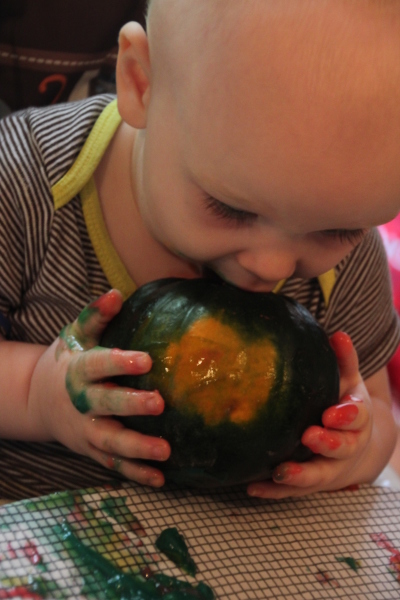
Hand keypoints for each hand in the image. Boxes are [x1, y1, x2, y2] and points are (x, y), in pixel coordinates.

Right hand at [29, 290, 170, 486]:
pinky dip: (135, 474)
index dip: (121, 362)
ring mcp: (86, 430)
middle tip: (159, 403)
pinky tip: (161, 479)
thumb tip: (117, 294)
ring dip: (137, 448)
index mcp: (78, 370)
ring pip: (110, 442)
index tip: (147, 359)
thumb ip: (95, 316)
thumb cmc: (66, 361)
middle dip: (131, 406)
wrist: (38, 400)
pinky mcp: (91, 449)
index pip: (99, 365)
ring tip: (166, 451)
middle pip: (106, 405)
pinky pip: (113, 464)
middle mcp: (82, 402)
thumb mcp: (73, 335)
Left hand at [247, 331, 372, 498]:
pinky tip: (253, 486)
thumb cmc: (344, 407)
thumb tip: (338, 334)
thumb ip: (344, 360)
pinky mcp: (310, 483)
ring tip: (281, 470)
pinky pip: (292, 491)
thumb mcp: (349, 383)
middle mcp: (346, 448)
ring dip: (301, 475)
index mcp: (357, 421)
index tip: (332, 413)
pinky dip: (274, 490)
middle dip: (328, 443)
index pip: (357, 418)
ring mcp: (328, 468)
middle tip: (310, 436)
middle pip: (341, 449)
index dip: (346, 417)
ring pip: (319, 476)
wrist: (355, 450)